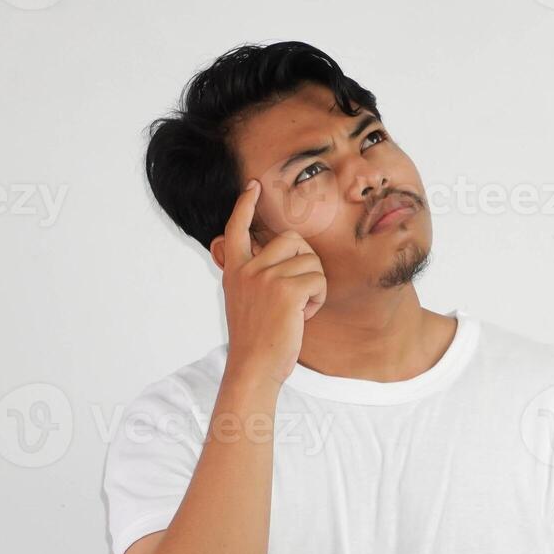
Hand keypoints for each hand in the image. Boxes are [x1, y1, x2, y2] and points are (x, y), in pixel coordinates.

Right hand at [218, 180, 326, 388]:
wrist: (253, 367)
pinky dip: (318, 298)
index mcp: (234, 270)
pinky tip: (304, 315)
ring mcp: (265, 278)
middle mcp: (247, 269)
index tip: (253, 186)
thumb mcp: (243, 300)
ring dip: (314, 284)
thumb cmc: (255, 339)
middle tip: (299, 290)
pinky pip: (318, 279)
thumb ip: (249, 274)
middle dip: (305, 261)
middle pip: (291, 239)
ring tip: (299, 308)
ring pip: (310, 260)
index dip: (245, 205)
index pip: (236, 228)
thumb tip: (256, 249)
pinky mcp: (286, 291)